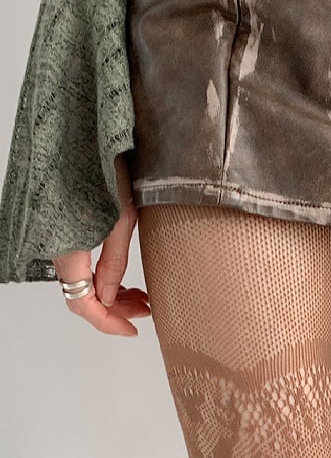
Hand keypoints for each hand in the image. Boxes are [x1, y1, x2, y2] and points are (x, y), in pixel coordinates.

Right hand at [53, 152, 150, 335]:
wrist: (88, 126)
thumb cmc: (108, 164)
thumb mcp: (122, 217)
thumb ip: (114, 263)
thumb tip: (110, 300)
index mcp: (68, 245)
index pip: (82, 302)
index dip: (107, 322)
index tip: (133, 330)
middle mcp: (57, 243)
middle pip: (81, 294)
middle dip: (115, 309)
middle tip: (146, 310)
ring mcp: (60, 235)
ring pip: (82, 280)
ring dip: (112, 293)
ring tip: (142, 296)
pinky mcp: (67, 225)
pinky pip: (81, 262)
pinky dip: (103, 275)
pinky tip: (126, 279)